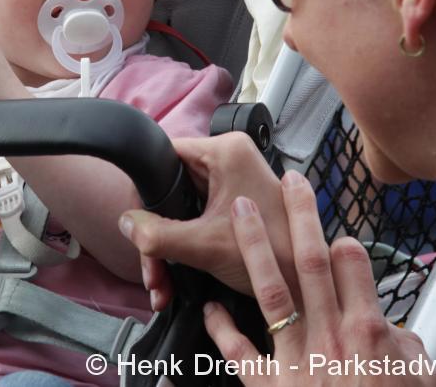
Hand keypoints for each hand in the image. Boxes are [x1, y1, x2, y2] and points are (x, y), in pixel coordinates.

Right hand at [118, 133, 296, 309]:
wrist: (309, 285)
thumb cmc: (275, 255)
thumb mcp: (204, 246)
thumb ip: (157, 235)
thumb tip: (127, 223)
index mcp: (226, 151)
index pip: (164, 155)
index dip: (145, 191)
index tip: (136, 224)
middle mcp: (230, 158)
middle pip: (171, 188)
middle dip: (155, 235)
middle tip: (152, 270)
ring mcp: (234, 181)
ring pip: (182, 208)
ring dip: (166, 247)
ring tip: (162, 283)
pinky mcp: (237, 202)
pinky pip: (197, 217)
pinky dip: (184, 246)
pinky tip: (175, 278)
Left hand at [203, 171, 435, 385]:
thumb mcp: (422, 383)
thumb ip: (406, 349)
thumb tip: (393, 328)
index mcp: (369, 334)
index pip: (355, 265)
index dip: (345, 242)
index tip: (336, 233)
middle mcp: (330, 338)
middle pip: (312, 262)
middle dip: (299, 216)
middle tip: (288, 181)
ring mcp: (295, 361)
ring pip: (271, 290)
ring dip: (254, 246)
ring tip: (241, 211)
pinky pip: (239, 352)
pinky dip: (222, 328)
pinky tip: (210, 305)